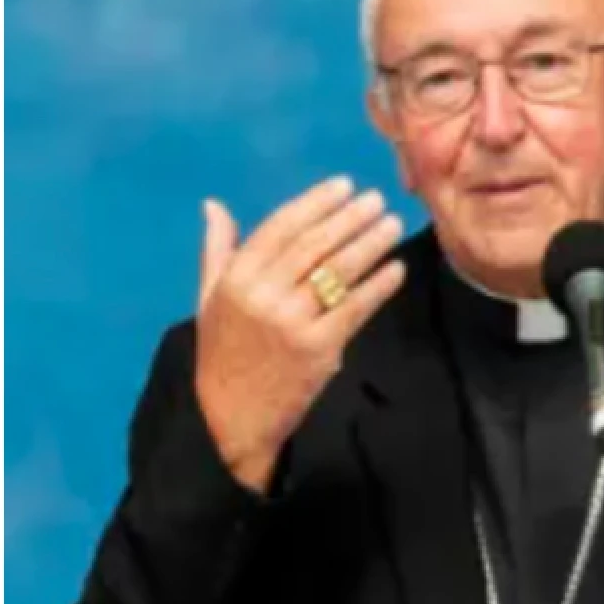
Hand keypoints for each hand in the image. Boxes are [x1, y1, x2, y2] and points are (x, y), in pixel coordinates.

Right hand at [193, 176, 405, 491]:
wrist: (232, 417)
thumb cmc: (222, 354)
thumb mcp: (209, 299)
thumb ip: (216, 250)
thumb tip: (214, 204)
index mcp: (235, 279)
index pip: (280, 228)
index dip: (315, 203)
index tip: (343, 185)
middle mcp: (263, 295)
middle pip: (314, 245)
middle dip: (350, 218)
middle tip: (377, 200)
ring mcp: (292, 322)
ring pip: (338, 271)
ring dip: (370, 243)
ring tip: (391, 225)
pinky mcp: (319, 349)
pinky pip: (356, 308)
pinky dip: (378, 285)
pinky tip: (394, 269)